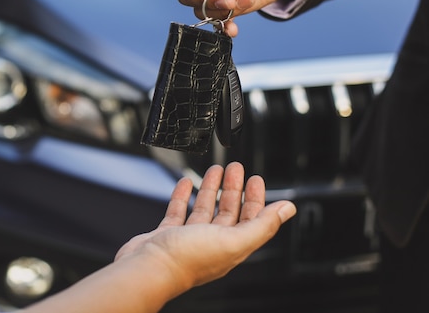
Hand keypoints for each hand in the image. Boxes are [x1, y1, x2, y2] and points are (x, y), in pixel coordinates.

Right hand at [114, 162, 295, 288]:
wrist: (148, 268)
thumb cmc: (187, 259)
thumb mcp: (234, 240)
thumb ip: (263, 224)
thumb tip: (288, 209)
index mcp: (231, 246)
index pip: (250, 219)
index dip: (255, 199)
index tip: (255, 179)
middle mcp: (212, 242)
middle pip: (228, 211)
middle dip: (234, 188)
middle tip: (236, 168)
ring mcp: (189, 238)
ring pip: (205, 209)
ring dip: (212, 189)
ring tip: (215, 170)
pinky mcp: (168, 235)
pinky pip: (179, 211)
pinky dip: (184, 195)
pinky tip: (186, 183)